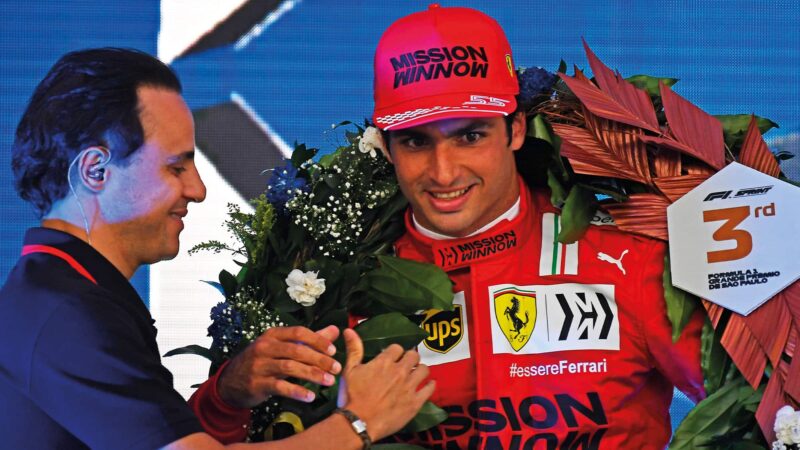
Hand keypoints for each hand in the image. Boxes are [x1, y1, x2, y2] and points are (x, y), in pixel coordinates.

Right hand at [217, 325, 341, 407]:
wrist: (231, 382)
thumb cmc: (263, 361)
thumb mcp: (282, 347)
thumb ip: (309, 340)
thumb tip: (335, 331)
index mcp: (273, 335)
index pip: (298, 332)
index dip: (317, 340)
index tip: (333, 350)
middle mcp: (265, 347)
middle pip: (297, 350)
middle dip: (320, 359)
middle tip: (337, 368)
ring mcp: (260, 365)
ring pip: (290, 368)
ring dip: (312, 374)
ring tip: (329, 381)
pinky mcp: (257, 384)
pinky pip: (280, 387)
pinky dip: (297, 391)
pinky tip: (310, 397)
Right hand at [338, 329, 434, 440]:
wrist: (359, 422)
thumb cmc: (352, 396)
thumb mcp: (349, 371)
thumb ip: (354, 349)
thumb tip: (349, 330)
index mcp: (384, 362)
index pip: (397, 348)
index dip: (395, 352)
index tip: (393, 357)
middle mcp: (400, 371)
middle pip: (413, 355)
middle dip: (410, 358)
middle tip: (407, 364)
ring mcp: (409, 386)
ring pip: (424, 370)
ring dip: (420, 370)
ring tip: (416, 373)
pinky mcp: (415, 402)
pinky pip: (429, 389)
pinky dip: (430, 385)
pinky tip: (428, 385)